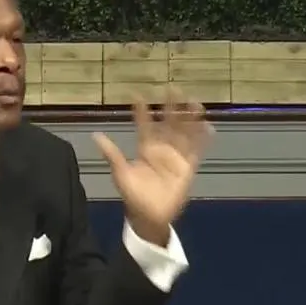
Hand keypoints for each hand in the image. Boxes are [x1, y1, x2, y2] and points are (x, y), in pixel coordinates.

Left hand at [92, 90, 213, 239]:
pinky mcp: (187, 167)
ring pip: (184, 133)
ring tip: (195, 102)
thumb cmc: (133, 195)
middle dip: (171, 107)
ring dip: (190, 119)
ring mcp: (176, 157)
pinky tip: (209, 127)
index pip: (144, 125)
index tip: (138, 95)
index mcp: (145, 148)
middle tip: (174, 87)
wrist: (149, 217)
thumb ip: (112, 154)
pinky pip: (197, 151)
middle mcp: (162, 149)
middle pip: (168, 123)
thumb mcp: (120, 173)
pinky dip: (203, 140)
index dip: (142, 112)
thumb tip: (96, 135)